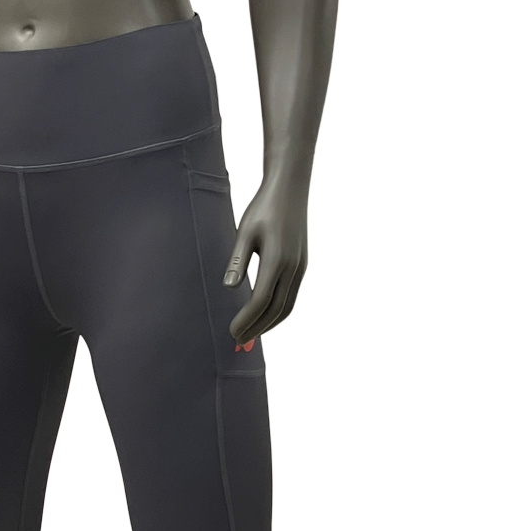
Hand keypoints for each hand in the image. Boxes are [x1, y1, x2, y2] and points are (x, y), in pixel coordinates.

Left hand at [223, 177, 309, 341]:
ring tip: (251, 335)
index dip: (246, 320)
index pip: (261, 301)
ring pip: (287, 307)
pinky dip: (278, 312)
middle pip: (276, 310)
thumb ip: (237, 261)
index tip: (231, 332)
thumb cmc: (263, 207)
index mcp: (277, 260)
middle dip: (257, 329)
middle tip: (239, 342)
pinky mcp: (302, 265)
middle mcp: (293, 267)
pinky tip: (264, 315)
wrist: (290, 188)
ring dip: (269, 324)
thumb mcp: (245, 232)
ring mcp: (300, 268)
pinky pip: (291, 297)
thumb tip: (228, 288)